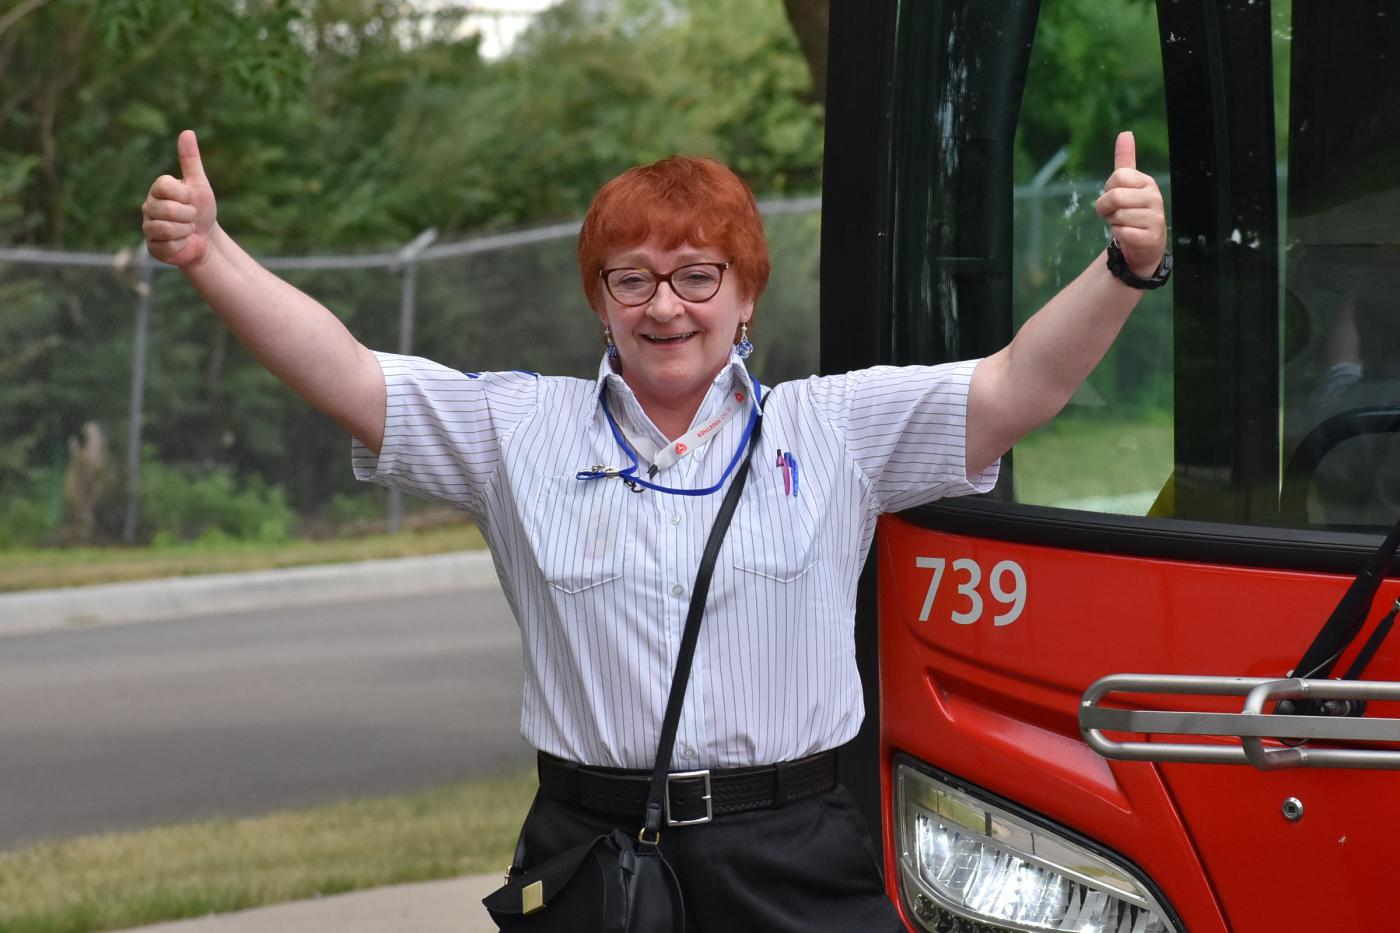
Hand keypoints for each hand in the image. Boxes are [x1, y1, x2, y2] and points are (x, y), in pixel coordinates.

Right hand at [142, 130, 217, 267]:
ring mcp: (148, 227)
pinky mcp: (153, 247)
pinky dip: (182, 244)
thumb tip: (187, 131)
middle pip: (169, 209)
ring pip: (168, 227)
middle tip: (191, 217)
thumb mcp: (199, 184)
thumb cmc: (201, 210)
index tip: (191, 200)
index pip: (165, 185)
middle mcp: (149, 206)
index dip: (185, 195)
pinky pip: (168, 245)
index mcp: (158, 189)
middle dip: (189, 215)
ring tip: (187, 229)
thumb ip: (191, 160)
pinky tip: (182, 242)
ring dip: (186, 230)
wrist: (206, 239)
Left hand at [1094, 131, 1166, 278]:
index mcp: (1147, 182)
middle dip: (1105, 209)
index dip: (1107, 190)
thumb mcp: (1128, 185)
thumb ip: (1125, 160)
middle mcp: (1154, 197)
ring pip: (1117, 216)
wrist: (1144, 245)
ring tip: (1125, 225)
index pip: (1117, 177)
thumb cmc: (1132, 212)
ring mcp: (1155, 217)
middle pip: (1114, 197)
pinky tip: (1129, 235)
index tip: (1114, 199)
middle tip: (1113, 214)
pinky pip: (1121, 232)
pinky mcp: (1150, 236)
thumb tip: (1125, 133)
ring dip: (1113, 223)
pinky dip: (1118, 235)